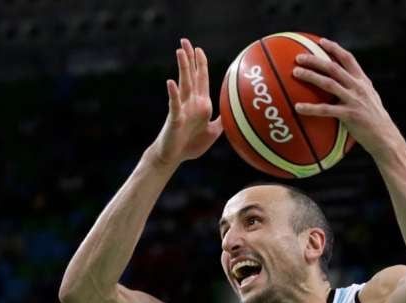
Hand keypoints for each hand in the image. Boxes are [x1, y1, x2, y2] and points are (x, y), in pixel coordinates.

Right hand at [151, 38, 222, 167]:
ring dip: (183, 68)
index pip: (201, 79)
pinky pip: (174, 105)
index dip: (200, 64)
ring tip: (180, 52)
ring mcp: (182, 109)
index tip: (199, 49)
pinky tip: (170, 82)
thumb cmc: (190, 145)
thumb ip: (222, 122)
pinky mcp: (175, 119)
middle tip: (186, 41)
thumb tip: (234, 114)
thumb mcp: (212, 132)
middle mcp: (191, 103)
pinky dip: (173, 94)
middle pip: (191, 76)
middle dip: (190, 58)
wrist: (174, 157)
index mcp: (201, 104)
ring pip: (184, 85)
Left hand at [292, 38, 400, 160]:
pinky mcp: (349, 115)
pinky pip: (325, 110)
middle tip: (299, 58)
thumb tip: (345, 85)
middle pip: (333, 67)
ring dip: (310, 76)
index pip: (348, 59)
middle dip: (315, 60)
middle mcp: (358, 87)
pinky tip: (298, 107)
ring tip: (295, 73)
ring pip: (328, 83)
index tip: (321, 42)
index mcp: (362, 81)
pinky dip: (310, 108)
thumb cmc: (375, 120)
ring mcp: (353, 100)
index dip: (334, 49)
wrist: (385, 137)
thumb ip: (358, 89)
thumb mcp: (370, 99)